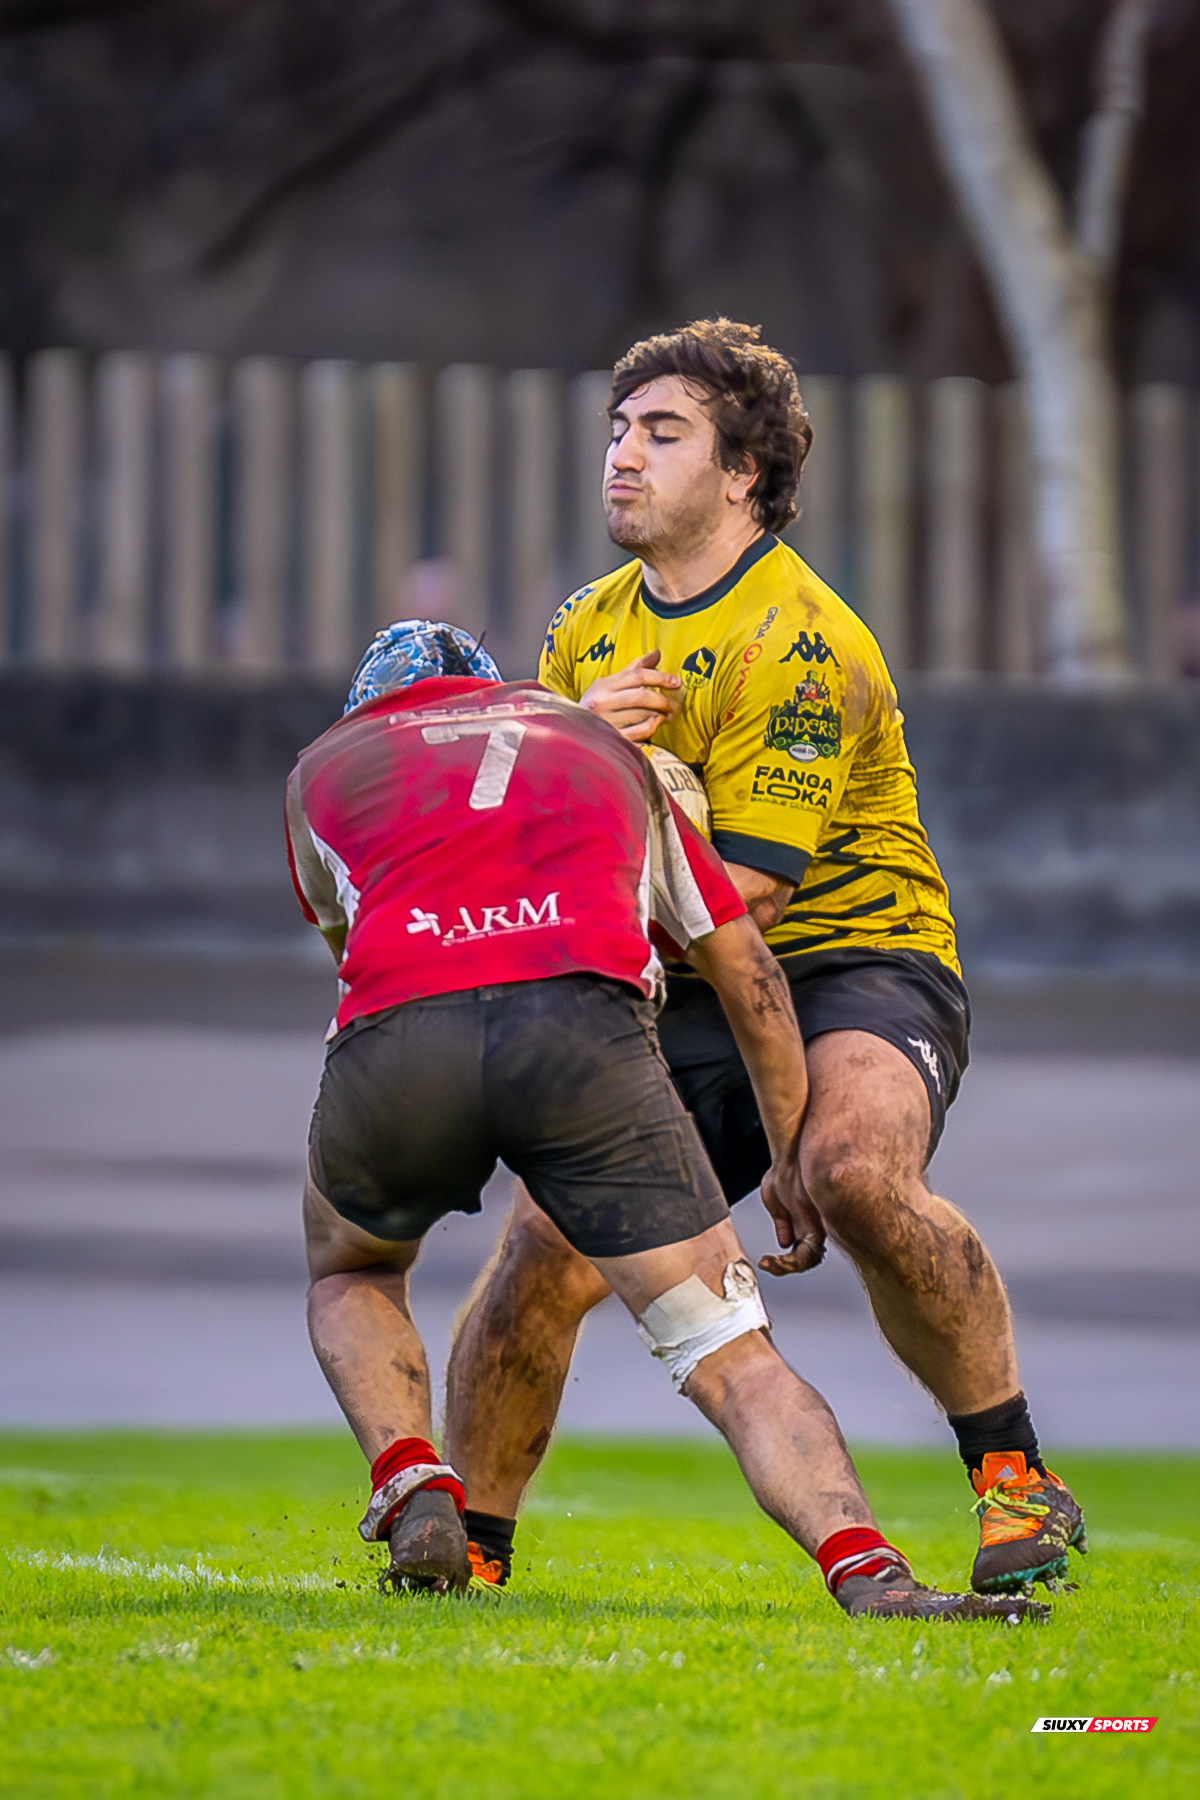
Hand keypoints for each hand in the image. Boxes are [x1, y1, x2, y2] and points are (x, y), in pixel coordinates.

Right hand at [581, 649, 681, 741]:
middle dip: (663, 700)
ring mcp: (607, 722)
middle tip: (674, 705)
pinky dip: (651, 727)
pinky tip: (655, 724)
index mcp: (604, 686)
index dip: (660, 677)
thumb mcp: (610, 684)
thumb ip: (634, 669)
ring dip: (659, 714)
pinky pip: (639, 732)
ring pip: (642, 715)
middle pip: (642, 696)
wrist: (576, 732)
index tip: (676, 683)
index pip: (637, 675)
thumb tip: (657, 653)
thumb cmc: (597, 704)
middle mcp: (603, 702)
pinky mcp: (612, 739)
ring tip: (666, 714)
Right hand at [758, 1157, 824, 1276]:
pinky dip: (790, 1261)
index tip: (766, 1261)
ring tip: (769, 1263)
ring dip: (786, 1267)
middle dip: (785, 1267)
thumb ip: (782, 1222)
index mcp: (806, 1224)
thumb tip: (785, 1242)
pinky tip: (775, 1258)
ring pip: (808, 1260)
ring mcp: (816, 1226)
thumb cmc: (784, 1172)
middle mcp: (814, 1227)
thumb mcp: (775, 1200)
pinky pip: (807, 1252)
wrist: (789, 1158)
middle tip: (768, 1264)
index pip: (802, 1253)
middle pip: (806, 1260)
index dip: (785, 1262)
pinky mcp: (815, 1224)